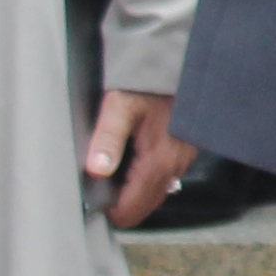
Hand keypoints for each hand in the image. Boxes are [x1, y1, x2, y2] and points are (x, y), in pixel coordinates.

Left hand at [84, 89, 198, 227]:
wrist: (176, 65)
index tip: (92, 195)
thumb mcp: (119, 107)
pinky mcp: (183, 151)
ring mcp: (182, 160)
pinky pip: (162, 178)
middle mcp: (175, 165)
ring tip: (113, 166)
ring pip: (153, 194)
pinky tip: (131, 158)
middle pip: (143, 207)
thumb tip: (96, 171)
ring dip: (132, 190)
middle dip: (120, 201)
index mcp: (158, 161)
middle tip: (98, 182)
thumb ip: (107, 140)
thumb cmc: (147, 84)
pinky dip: (144, 177)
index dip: (108, 208)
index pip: (131, 210)